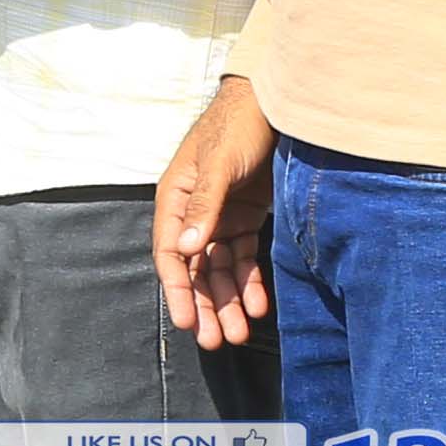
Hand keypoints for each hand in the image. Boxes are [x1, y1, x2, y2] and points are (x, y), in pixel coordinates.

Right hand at [154, 75, 274, 348]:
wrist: (275, 102)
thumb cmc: (238, 125)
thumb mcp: (219, 163)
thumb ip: (204, 205)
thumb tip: (186, 250)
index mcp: (175, 199)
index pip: (170, 254)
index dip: (179, 291)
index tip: (187, 323)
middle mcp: (194, 213)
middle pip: (196, 270)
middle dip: (206, 306)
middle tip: (217, 342)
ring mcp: (222, 217)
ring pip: (221, 270)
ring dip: (229, 301)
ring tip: (240, 334)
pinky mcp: (248, 217)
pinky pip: (246, 258)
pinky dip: (251, 282)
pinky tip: (259, 306)